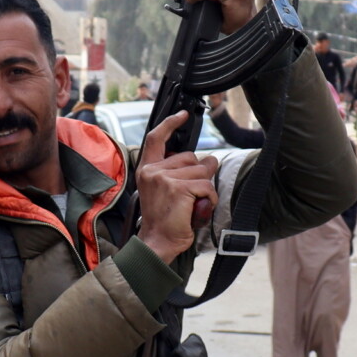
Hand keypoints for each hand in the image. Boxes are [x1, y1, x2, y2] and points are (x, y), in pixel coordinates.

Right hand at [135, 110, 219, 263]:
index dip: (170, 123)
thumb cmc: (162, 219)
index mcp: (146, 169)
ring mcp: (165, 179)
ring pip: (201, 171)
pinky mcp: (179, 189)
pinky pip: (207, 186)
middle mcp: (153, 171)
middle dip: (200, 171)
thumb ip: (173, 171)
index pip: (156, 138)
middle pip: (190, 157)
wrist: (157, 242)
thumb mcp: (161, 190)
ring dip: (205, 188)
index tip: (182, 114)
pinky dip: (210, 198)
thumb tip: (200, 160)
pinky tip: (199, 208)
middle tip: (194, 192)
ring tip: (194, 203)